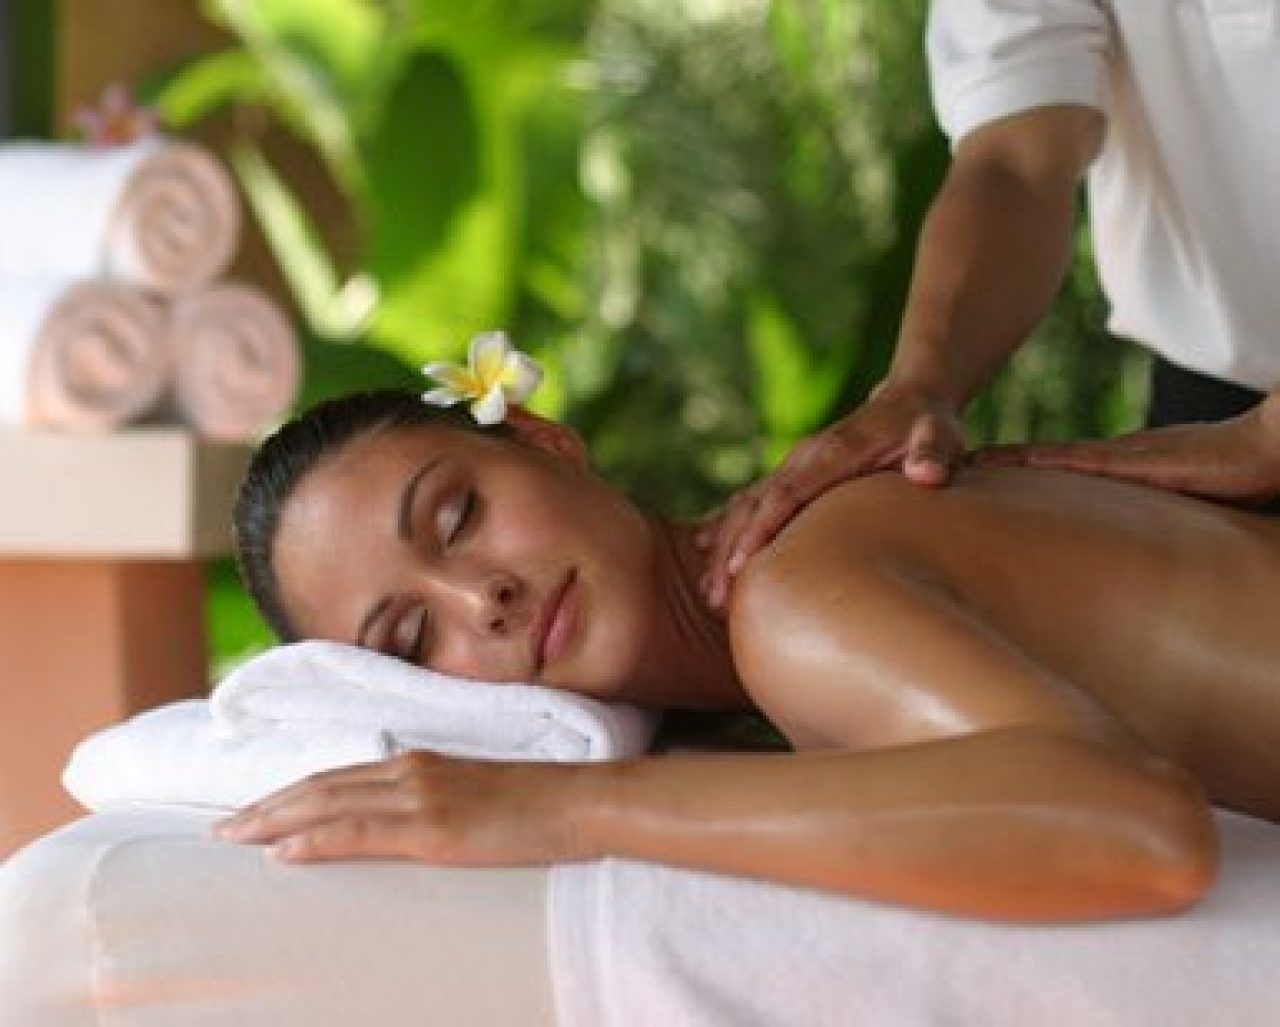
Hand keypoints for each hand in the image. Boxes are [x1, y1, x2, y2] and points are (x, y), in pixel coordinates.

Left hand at [213, 751, 591, 865]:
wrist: (580, 803)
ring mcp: (420, 797)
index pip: (339, 777)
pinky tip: (282, 853)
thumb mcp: (476, 799)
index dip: (292, 793)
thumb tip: (409, 830)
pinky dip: (314, 839)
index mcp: (420, 764)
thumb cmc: (538, 806)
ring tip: (233, 836)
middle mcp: (410, 771)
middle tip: (220, 828)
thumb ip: (437, 805)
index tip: (254, 810)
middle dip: (266, 805)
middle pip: (321, 785)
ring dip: (274, 820)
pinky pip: (358, 833)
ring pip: (327, 803)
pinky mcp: (432, 828)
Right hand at [698, 385, 963, 606]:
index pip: (787, 492)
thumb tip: (927, 474)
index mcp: (832, 452)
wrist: (910, 400)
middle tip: (715, 596)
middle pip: (754, 505)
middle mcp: (803, 458)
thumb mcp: (940, 433)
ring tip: (709, 593)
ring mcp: (795, 466)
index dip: (761, 528)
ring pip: (745, 507)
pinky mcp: (794, 476)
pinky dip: (727, 529)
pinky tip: (707, 556)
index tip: (741, 564)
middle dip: (731, 550)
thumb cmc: (927, 425)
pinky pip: (751, 504)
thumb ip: (934, 452)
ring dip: (723, 548)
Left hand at [974, 394, 1279, 506]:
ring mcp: (1124, 457)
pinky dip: (1044, 460)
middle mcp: (1115, 459)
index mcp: (1123, 469)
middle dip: (1000, 465)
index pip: (1061, 470)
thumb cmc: (1239, 481)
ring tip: (967, 463)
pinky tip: (1013, 461)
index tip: (983, 476)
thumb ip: (1158, 526)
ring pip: (1051, 457)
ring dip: (1009, 461)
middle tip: (953, 468)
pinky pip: (1080, 460)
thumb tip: (1145, 563)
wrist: (1269, 450)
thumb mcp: (1185, 511)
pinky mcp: (1137, 461)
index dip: (1022, 471)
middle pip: (1045, 461)